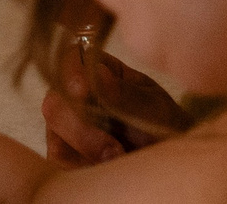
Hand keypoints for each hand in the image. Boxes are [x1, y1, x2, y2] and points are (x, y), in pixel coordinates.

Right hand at [42, 46, 188, 165]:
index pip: (69, 58)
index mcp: (97, 70)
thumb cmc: (166, 127)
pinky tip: (107, 167)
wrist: (171, 162)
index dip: (70, 73)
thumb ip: (126, 94)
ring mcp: (66, 120)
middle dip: (82, 127)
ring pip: (54, 129)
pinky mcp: (64, 148)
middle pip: (55, 99)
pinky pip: (58, 155)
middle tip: (114, 148)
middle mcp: (74, 92)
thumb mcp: (155, 109)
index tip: (84, 91)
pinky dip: (82, 164)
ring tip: (119, 159)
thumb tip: (97, 72)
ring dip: (86, 148)